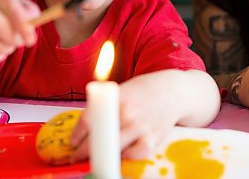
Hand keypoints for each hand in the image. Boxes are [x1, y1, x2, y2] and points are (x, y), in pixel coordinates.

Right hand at [0, 0, 39, 61]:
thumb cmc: (9, 15)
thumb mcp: (25, 10)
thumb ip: (32, 16)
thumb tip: (29, 28)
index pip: (10, 5)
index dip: (22, 23)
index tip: (30, 38)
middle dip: (13, 38)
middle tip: (21, 43)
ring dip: (8, 48)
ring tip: (10, 44)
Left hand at [69, 69, 217, 162]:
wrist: (175, 91)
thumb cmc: (146, 90)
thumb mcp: (124, 89)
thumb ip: (108, 104)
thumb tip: (89, 125)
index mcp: (116, 97)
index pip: (89, 119)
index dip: (77, 134)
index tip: (73, 142)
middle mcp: (127, 112)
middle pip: (97, 139)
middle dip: (83, 151)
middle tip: (76, 156)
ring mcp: (140, 127)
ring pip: (112, 150)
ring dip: (101, 157)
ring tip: (96, 158)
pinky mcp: (152, 140)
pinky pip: (132, 156)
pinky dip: (124, 157)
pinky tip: (120, 155)